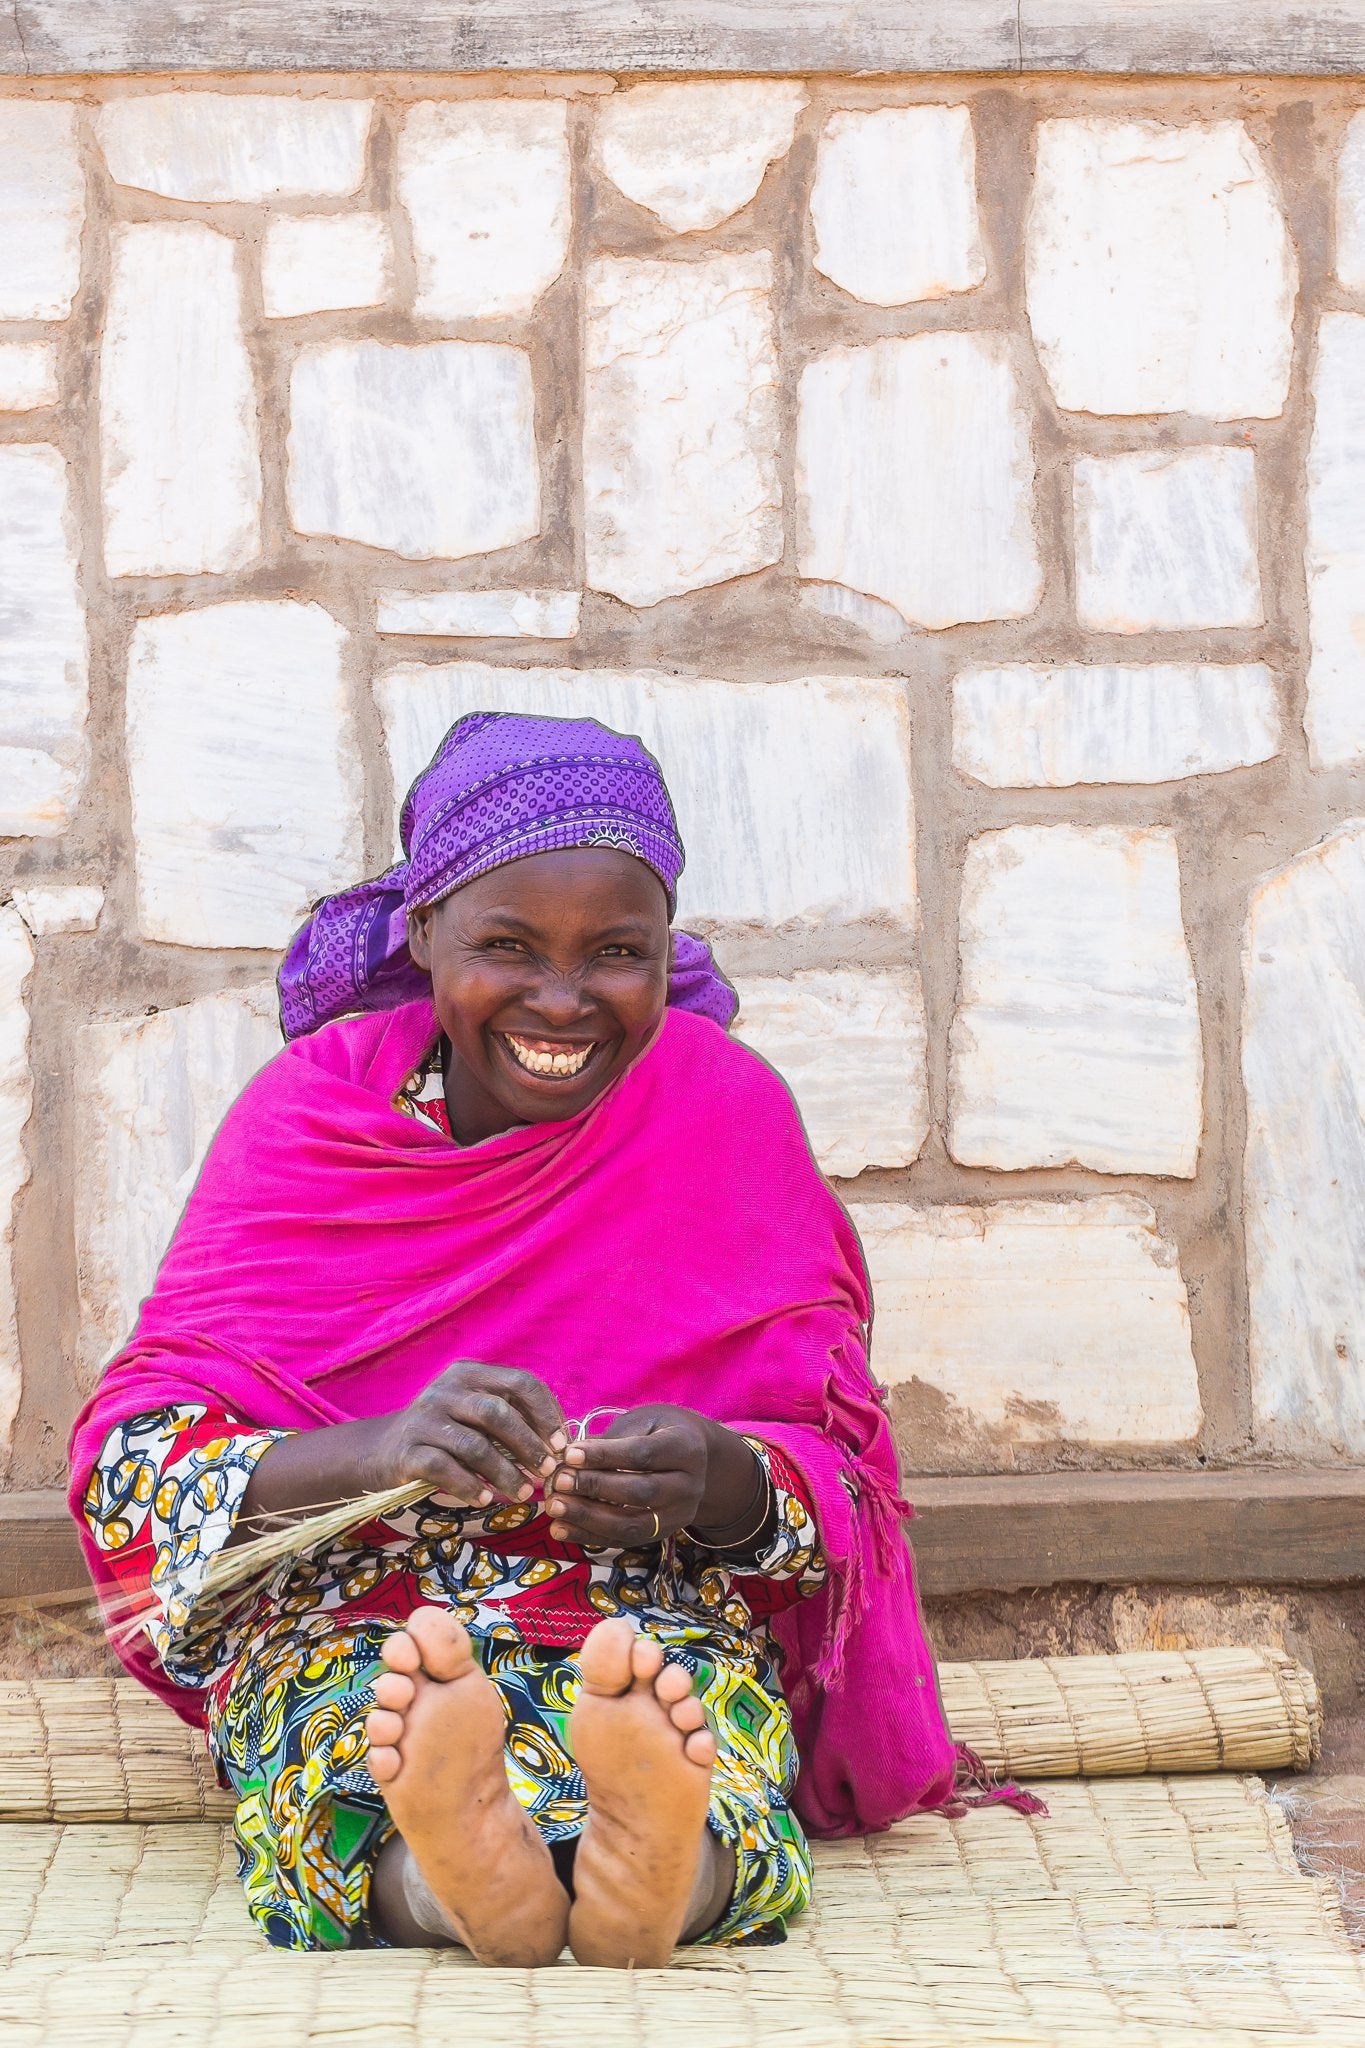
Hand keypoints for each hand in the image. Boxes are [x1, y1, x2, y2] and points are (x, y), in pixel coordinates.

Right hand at [363, 1362, 567, 1508]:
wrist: (382, 1451)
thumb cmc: (445, 1434)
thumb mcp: (474, 1414)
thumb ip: (510, 1418)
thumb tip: (561, 1444)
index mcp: (469, 1374)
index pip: (519, 1382)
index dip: (546, 1413)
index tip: (561, 1444)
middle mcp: (445, 1390)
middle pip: (497, 1413)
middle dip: (528, 1445)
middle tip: (547, 1471)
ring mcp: (424, 1419)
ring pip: (474, 1445)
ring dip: (505, 1473)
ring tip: (523, 1493)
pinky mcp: (407, 1451)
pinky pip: (444, 1469)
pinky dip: (470, 1486)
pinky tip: (486, 1500)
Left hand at [543, 1403, 756, 1549]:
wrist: (696, 1458)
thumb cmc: (660, 1430)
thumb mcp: (644, 1421)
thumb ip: (613, 1438)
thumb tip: (569, 1458)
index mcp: (687, 1449)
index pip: (643, 1455)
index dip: (605, 1455)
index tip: (569, 1454)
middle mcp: (690, 1486)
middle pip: (641, 1492)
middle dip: (595, 1487)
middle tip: (559, 1481)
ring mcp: (680, 1515)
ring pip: (633, 1525)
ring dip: (589, 1519)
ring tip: (555, 1507)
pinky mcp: (663, 1533)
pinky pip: (625, 1541)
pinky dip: (590, 1537)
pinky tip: (561, 1529)